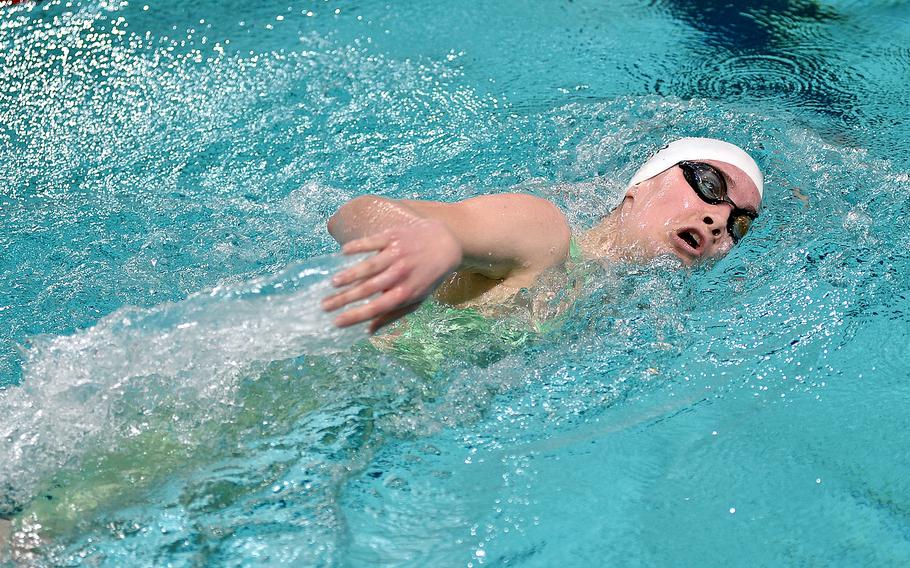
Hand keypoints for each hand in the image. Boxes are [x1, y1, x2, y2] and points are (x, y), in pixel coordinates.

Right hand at [321, 219, 462, 332]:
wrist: (446, 244)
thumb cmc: (428, 276)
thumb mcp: (417, 299)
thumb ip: (393, 315)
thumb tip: (369, 331)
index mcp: (405, 292)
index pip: (376, 308)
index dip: (355, 316)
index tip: (336, 322)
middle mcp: (400, 274)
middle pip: (367, 289)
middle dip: (343, 298)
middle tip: (323, 306)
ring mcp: (397, 254)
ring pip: (368, 266)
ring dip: (349, 275)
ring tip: (332, 283)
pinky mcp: (394, 236)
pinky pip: (372, 242)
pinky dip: (357, 247)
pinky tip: (344, 253)